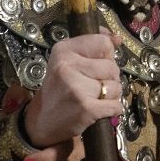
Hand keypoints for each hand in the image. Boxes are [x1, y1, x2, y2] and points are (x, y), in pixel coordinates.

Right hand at [23, 33, 122, 147]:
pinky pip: (116, 105)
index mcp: (63, 50)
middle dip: (109, 78)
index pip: (103, 42)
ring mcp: (77, 87)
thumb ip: (93, 47)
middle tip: (92, 86)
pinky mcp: (86, 108)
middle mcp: (67, 66)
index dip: (106, 55)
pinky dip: (112, 109)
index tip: (96, 64)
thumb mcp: (68, 62)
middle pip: (112, 66)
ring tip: (94, 98)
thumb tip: (117, 39)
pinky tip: (98, 110)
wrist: (42, 121)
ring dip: (110, 95)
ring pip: (116, 86)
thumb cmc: (59, 89)